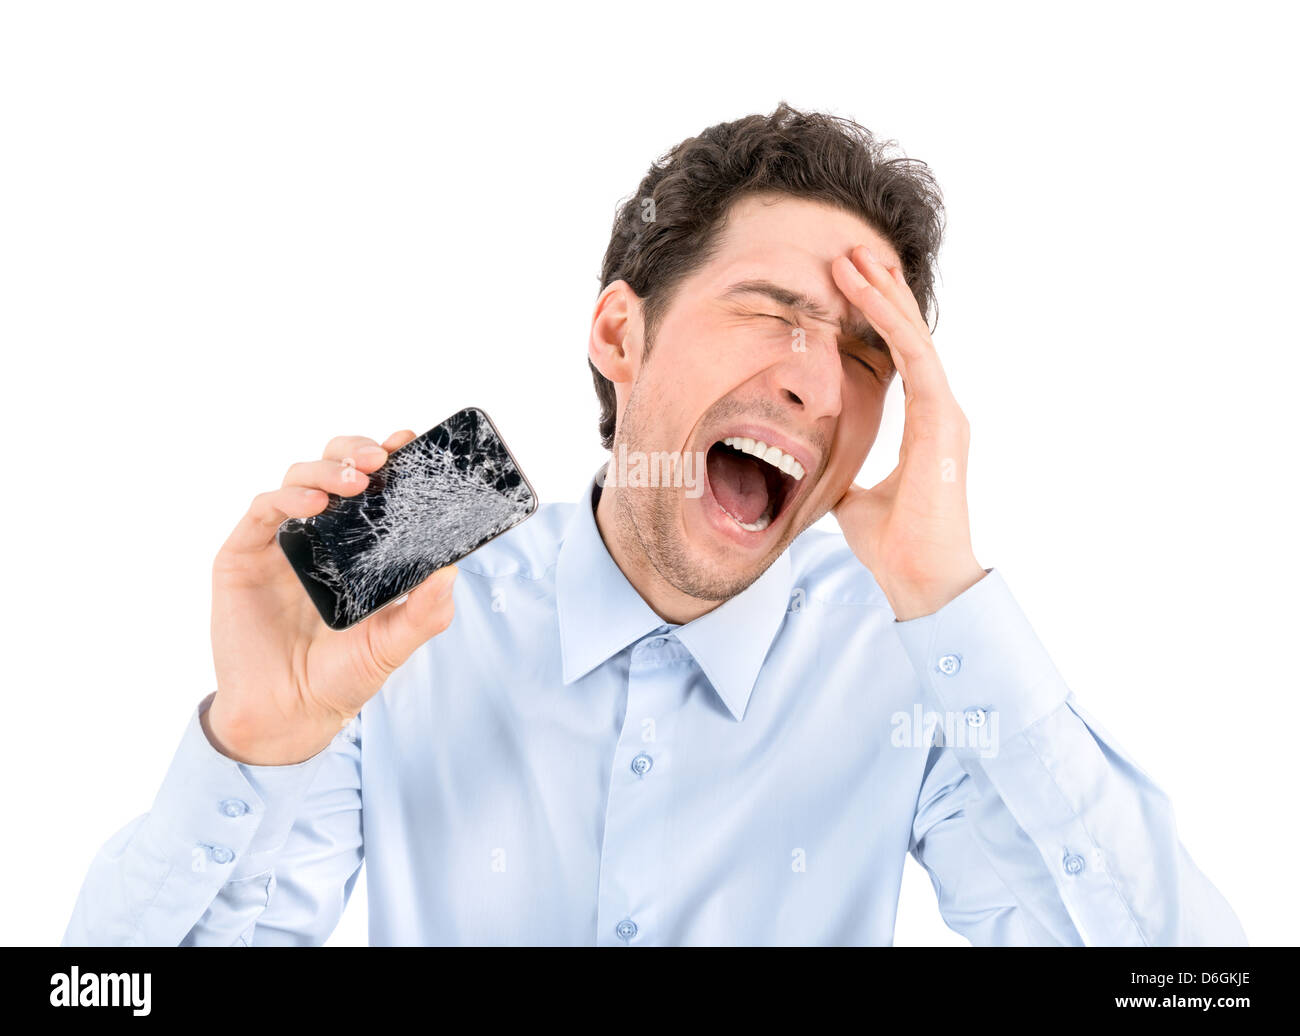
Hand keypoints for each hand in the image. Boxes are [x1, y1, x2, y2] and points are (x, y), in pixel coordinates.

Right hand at [205, 429, 459, 764]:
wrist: (288, 714)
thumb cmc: (340, 676)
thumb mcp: (393, 644)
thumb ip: (426, 611)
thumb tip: (453, 569)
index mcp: (356, 546)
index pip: (372, 487)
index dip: (388, 458)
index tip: (409, 441)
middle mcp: (318, 536)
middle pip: (333, 467)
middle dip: (357, 452)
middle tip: (381, 458)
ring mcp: (279, 541)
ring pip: (299, 479)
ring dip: (327, 469)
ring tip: (355, 480)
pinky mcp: (243, 555)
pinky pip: (263, 510)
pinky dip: (288, 498)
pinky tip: (314, 506)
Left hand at [829, 245, 985, 619]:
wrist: (919, 578)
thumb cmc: (894, 544)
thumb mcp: (854, 497)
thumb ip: (843, 472)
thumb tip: (812, 467)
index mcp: (926, 424)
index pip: (902, 358)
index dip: (879, 320)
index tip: (852, 287)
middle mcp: (940, 410)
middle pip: (910, 336)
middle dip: (882, 292)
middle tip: (854, 253)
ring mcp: (945, 412)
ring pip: (913, 336)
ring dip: (883, 295)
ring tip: (856, 257)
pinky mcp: (942, 418)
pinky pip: (915, 356)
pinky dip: (889, 321)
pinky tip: (869, 292)